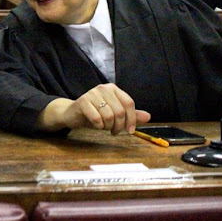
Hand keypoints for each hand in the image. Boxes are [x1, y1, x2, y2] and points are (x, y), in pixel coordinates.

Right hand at [36, 84, 150, 134]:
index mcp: (113, 89)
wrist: (72, 114)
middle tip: (114, 131)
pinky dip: (98, 126)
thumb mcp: (115, 114)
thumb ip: (131, 115)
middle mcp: (103, 88)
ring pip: (109, 116)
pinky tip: (96, 125)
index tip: (130, 131)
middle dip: (119, 126)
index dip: (132, 119)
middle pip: (120, 111)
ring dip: (108, 126)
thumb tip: (148, 117)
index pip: (129, 103)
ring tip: (104, 127)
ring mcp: (92, 94)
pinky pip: (96, 118)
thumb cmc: (96, 114)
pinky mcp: (82, 102)